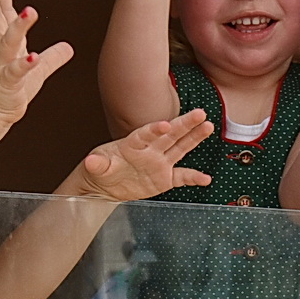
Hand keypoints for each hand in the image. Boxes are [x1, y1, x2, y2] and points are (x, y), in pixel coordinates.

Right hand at [0, 0, 74, 122]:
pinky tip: (33, 56)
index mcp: (7, 42)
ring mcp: (2, 65)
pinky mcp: (8, 83)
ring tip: (30, 10)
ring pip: (7, 42)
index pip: (2, 13)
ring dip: (19, 26)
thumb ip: (53, 56)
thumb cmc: (14, 89)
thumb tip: (68, 47)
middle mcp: (1, 50)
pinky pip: (16, 72)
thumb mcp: (39, 70)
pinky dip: (25, 64)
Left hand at [73, 108, 213, 199]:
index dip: (155, 129)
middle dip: (185, 124)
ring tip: (208, 127)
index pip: (146, 134)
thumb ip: (97, 164)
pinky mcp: (165, 178)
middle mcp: (150, 149)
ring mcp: (160, 162)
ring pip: (180, 148)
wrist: (106, 184)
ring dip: (194, 138)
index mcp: (133, 143)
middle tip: (200, 113)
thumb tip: (91, 162)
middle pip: (170, 135)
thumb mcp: (96, 167)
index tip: (166, 124)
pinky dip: (194, 178)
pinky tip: (206, 179)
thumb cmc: (101, 169)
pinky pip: (182, 177)